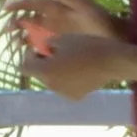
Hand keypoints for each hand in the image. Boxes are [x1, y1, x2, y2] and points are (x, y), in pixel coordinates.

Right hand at [7, 0, 122, 57]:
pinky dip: (32, 50)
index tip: (5, 8)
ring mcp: (54, 34)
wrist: (115, 39)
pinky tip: (27, 55)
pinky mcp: (58, 48)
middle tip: (8, 30)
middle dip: (15, 23)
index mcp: (56, 7)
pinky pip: (40, 48)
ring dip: (20, 38)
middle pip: (27, 20)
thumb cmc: (101, 21)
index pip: (32, 3)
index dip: (18, 4)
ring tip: (15, 44)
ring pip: (31, 35)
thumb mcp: (84, 6)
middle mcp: (52, 20)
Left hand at [20, 31, 136, 99]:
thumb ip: (46, 45)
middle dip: (42, 63)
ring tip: (67, 60)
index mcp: (45, 71)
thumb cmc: (86, 45)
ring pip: (51, 81)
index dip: (28, 56)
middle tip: (53, 52)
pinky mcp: (76, 96)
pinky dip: (66, 79)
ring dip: (54, 71)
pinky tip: (78, 70)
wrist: (112, 61)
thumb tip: (42, 48)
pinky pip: (64, 87)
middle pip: (38, 74)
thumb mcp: (62, 39)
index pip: (24, 66)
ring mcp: (64, 93)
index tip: (38, 47)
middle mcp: (51, 86)